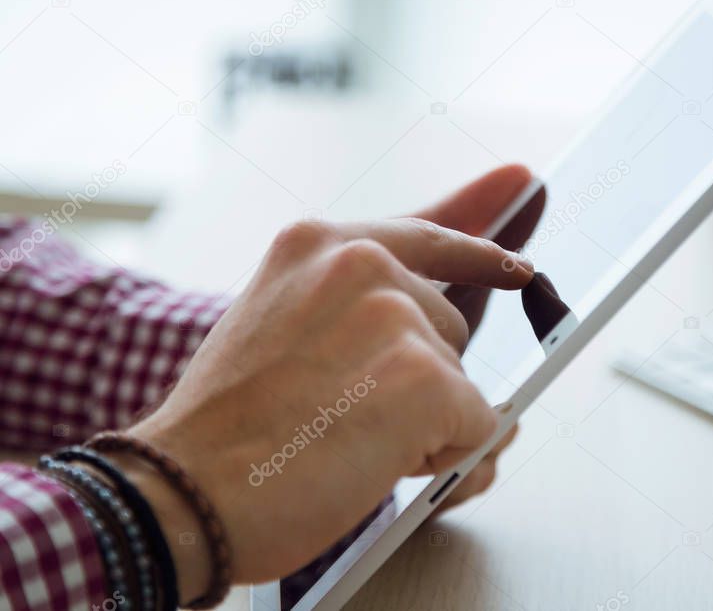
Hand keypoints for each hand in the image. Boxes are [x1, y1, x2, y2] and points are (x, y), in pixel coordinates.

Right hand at [121, 214, 533, 598]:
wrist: (180, 492)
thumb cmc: (225, 426)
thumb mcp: (276, 324)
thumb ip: (353, 304)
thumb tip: (468, 302)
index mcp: (318, 245)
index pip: (425, 235)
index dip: (477, 252)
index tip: (518, 264)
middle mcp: (362, 263)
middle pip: (447, 325)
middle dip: (414, 377)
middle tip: (339, 413)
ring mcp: (396, 316)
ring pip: (460, 379)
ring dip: (422, 419)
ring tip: (342, 437)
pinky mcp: (426, 376)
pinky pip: (479, 424)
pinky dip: (442, 456)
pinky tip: (373, 461)